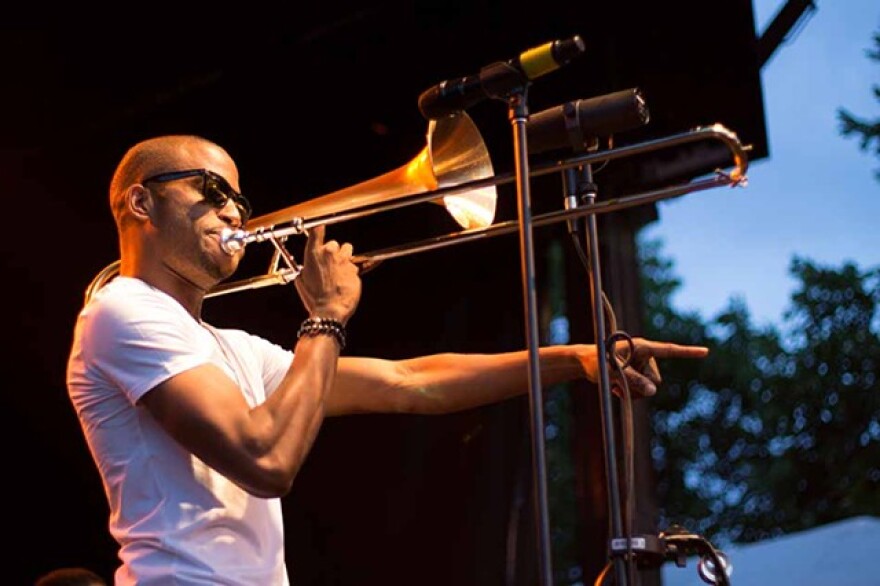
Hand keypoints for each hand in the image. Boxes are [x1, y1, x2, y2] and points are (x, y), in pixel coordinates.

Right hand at [294, 225, 360, 322]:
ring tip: (341, 270)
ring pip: (348, 250)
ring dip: (345, 257)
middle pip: (334, 244)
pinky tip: (349, 279)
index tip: (321, 228)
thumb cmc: (315, 298)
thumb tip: (306, 267)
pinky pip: (357, 264)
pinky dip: (353, 271)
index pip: (317, 231)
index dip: (319, 228)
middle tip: (330, 266)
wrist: (330, 311)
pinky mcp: (355, 269)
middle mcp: (329, 253)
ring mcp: (343, 260)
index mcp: (313, 254)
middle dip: (334, 253)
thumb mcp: (301, 281)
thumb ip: (305, 269)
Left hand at [577, 337, 708, 397]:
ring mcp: (642, 365)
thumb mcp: (614, 372)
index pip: (669, 350)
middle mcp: (645, 356)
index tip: (706, 352)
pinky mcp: (637, 373)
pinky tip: (617, 388)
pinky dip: (632, 393)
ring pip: (650, 388)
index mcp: (642, 347)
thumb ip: (634, 381)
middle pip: (656, 380)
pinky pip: (643, 390)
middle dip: (641, 388)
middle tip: (619, 384)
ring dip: (634, 392)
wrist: (585, 363)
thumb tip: (654, 391)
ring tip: (616, 385)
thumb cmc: (597, 362)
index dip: (688, 352)